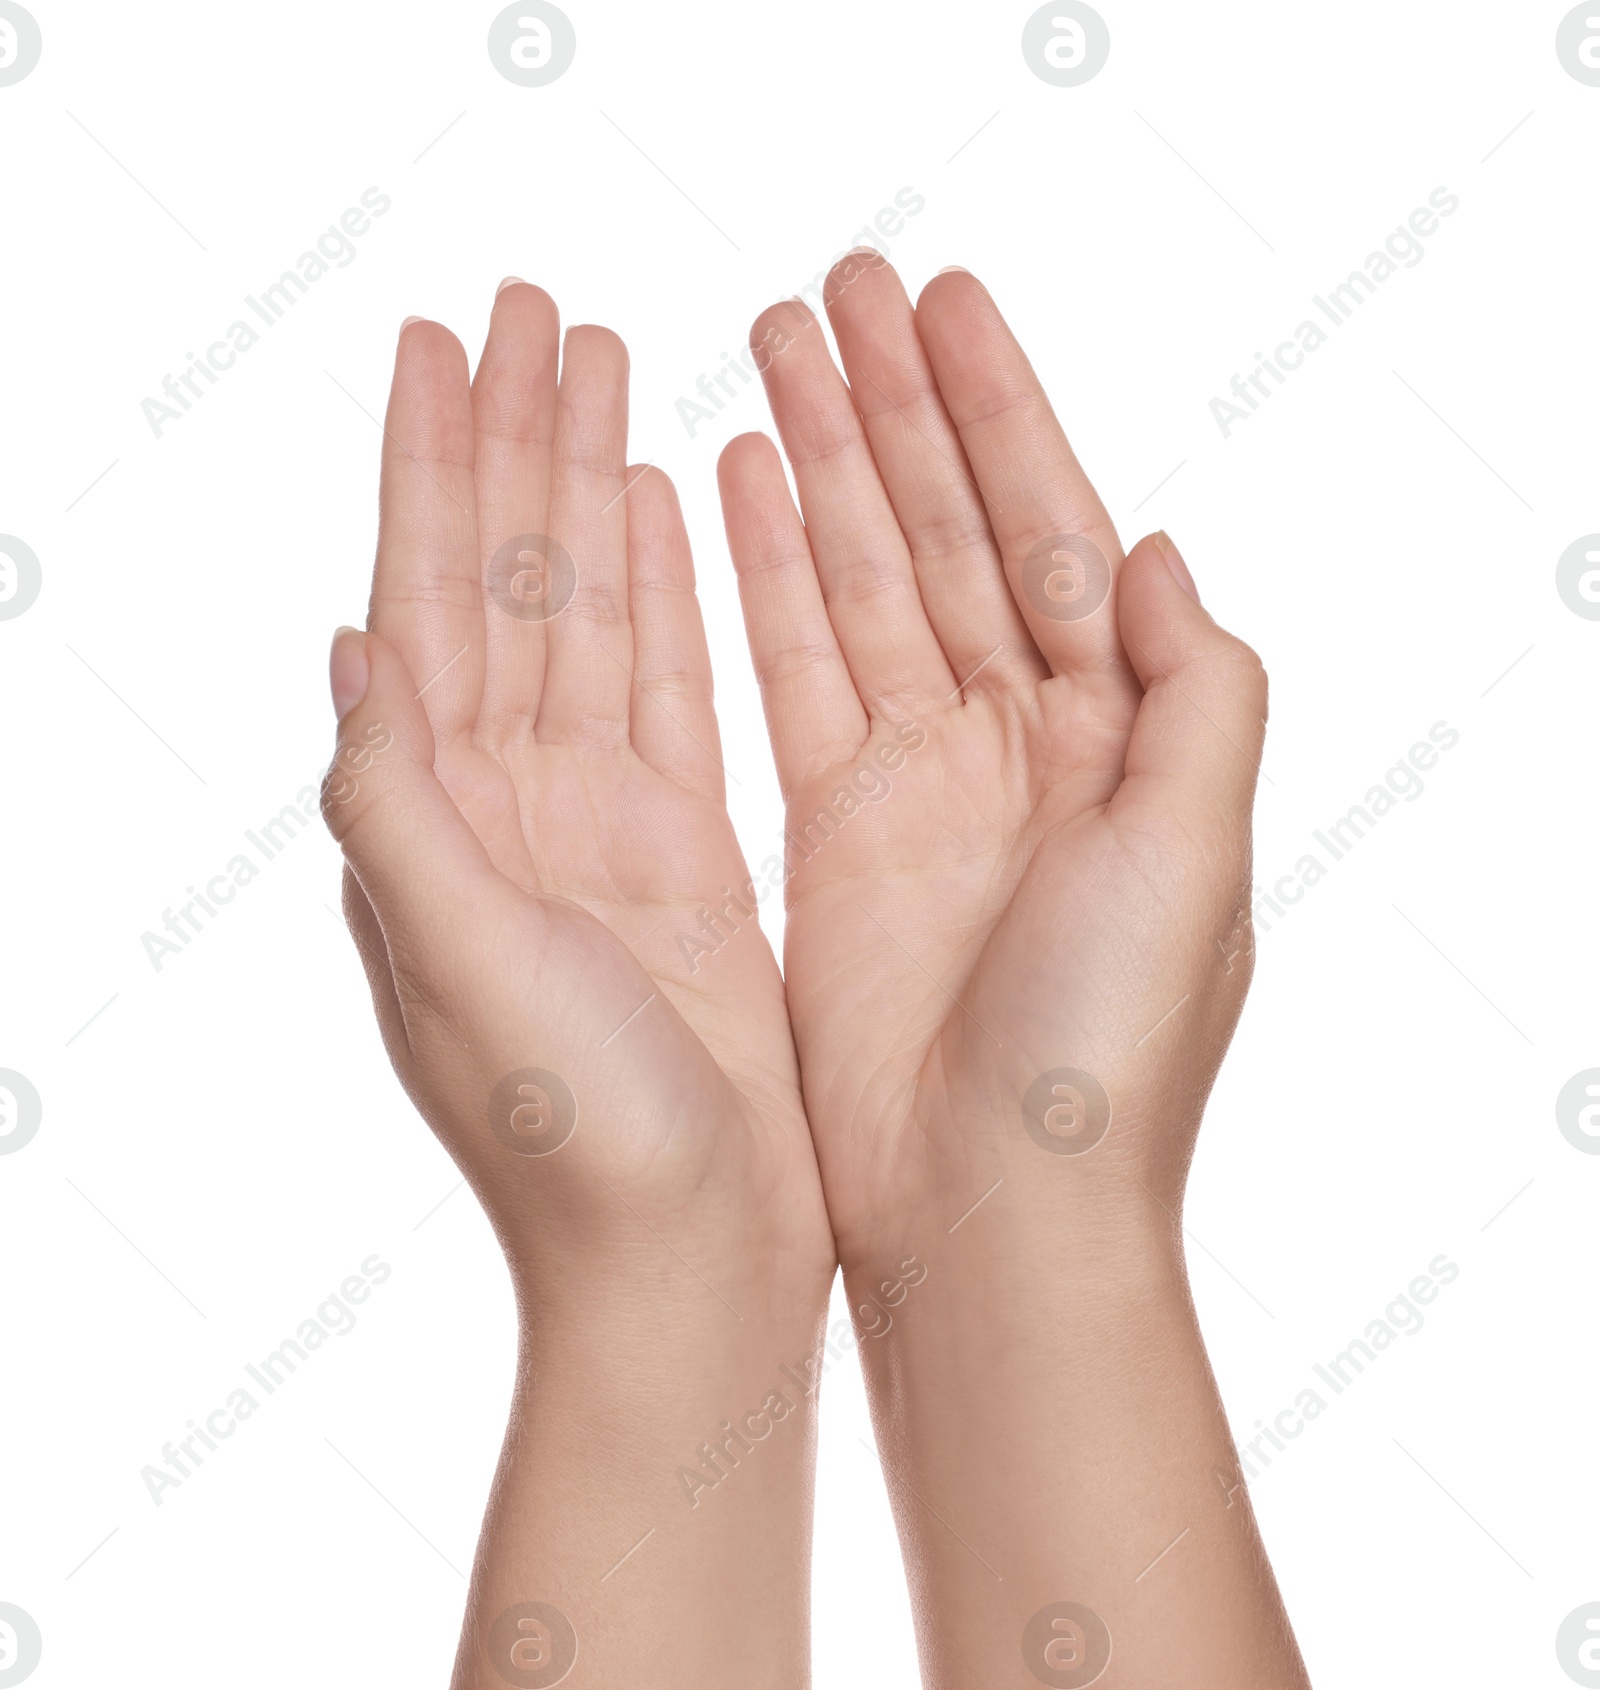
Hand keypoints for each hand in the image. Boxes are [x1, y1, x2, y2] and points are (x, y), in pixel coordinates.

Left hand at [324, 284, 831, 1688]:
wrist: (689, 1258)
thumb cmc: (579, 1142)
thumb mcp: (461, 967)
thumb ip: (400, 808)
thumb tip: (351, 649)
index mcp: (440, 821)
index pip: (427, 603)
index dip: (428, 471)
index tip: (440, 344)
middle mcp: (506, 806)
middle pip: (507, 583)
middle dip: (514, 444)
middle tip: (536, 309)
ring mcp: (595, 824)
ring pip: (589, 620)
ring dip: (588, 496)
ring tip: (602, 373)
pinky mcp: (680, 855)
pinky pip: (666, 693)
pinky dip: (663, 601)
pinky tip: (664, 520)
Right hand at [718, 254, 1264, 1266]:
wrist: (992, 1212)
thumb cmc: (1105, 1054)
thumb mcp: (1198, 858)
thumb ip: (1198, 693)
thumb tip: (1160, 548)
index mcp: (1116, 734)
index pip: (1048, 531)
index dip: (997, 413)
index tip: (937, 303)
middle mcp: (1018, 740)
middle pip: (946, 532)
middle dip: (896, 407)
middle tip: (835, 286)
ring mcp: (919, 780)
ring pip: (861, 582)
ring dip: (822, 465)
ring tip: (773, 347)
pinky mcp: (833, 829)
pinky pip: (792, 670)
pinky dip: (766, 575)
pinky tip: (735, 483)